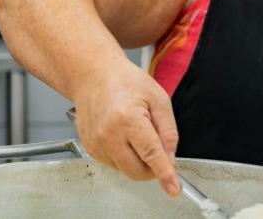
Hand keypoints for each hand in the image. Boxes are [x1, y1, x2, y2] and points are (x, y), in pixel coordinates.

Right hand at [72, 58, 180, 196]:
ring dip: (138, 160)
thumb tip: (171, 157)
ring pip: (125, 170)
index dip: (164, 172)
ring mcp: (96, 143)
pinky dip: (124, 156)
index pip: (150, 153)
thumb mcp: (158, 99)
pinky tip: (124, 135)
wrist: (94, 76)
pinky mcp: (89, 148)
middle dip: (153, 168)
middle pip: (137, 170)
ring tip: (136, 132)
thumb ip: (168, 130)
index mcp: (128, 118)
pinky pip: (114, 164)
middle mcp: (108, 134)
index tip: (173, 187)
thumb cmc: (126, 82)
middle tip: (160, 149)